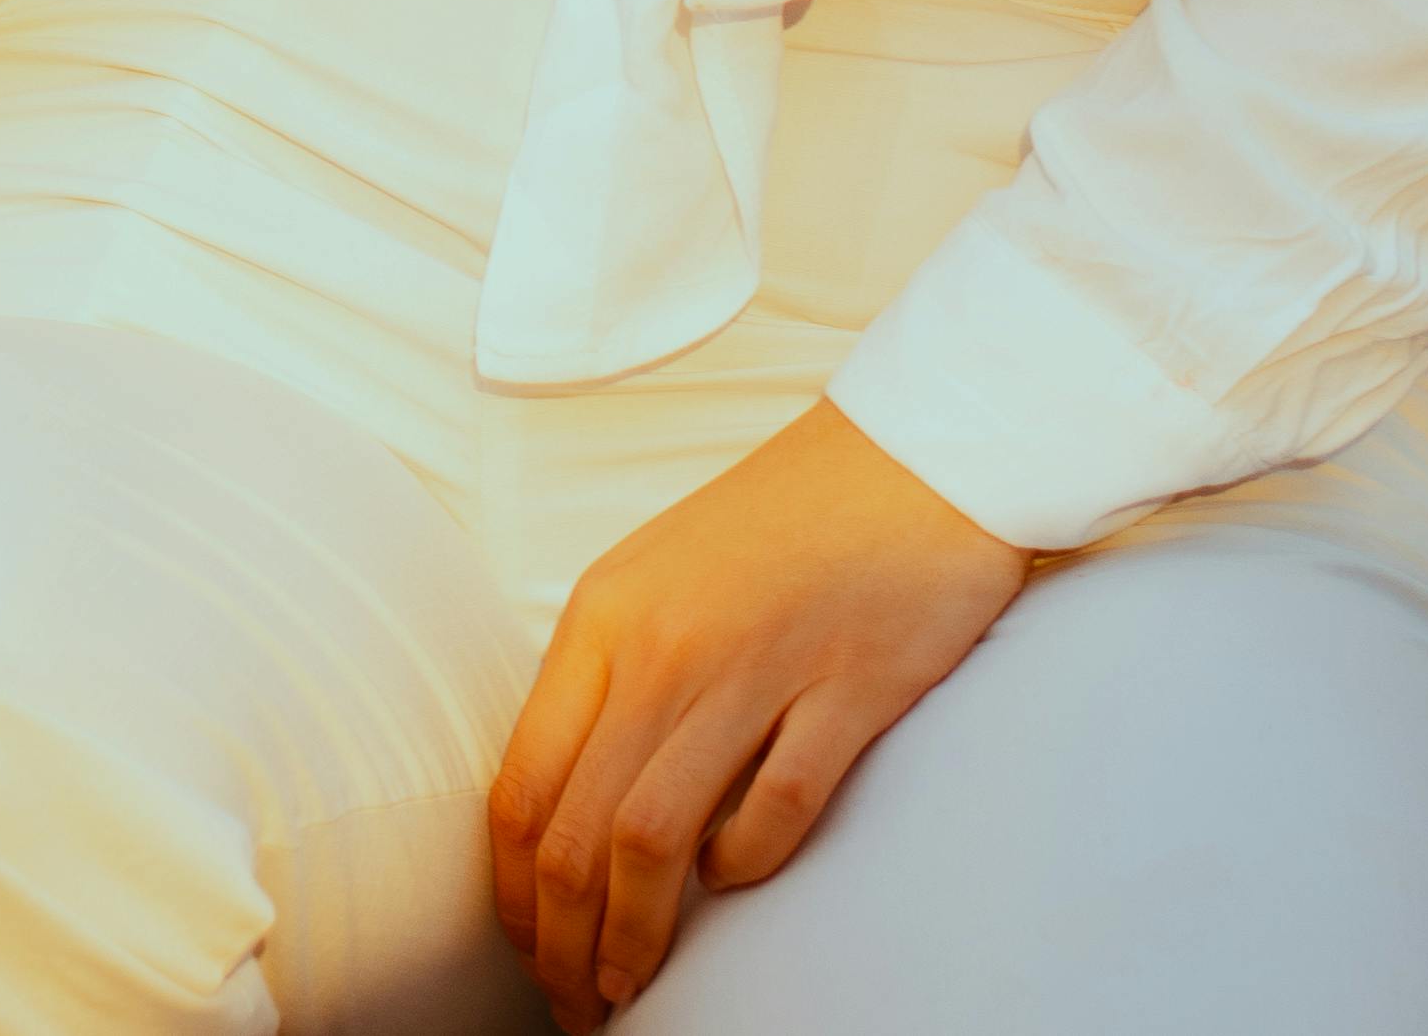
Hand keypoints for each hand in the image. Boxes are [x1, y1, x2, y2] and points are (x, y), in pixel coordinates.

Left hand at [488, 399, 1030, 1024]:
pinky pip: (770, 815)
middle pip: (577, 832)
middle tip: (574, 998)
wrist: (912, 447)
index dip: (514, 891)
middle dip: (562, 941)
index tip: (527, 944)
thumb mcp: (660, 580)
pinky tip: (731, 883)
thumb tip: (565, 818)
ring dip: (634, 937)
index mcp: (606, 615)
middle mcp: (665, 644)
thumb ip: (610, 682)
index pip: (523, 784)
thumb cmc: (782, 521)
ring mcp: (756, 666)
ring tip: (631, 983)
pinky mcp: (846, 690)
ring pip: (655, 841)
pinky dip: (740, 871)